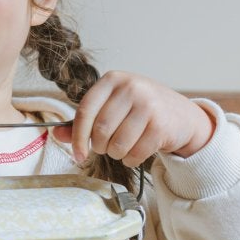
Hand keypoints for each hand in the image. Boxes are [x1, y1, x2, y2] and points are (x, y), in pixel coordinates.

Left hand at [52, 72, 214, 166]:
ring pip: (117, 145)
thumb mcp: (113, 106)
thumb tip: (56, 134)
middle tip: (107, 147)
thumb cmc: (142, 110)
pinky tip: (137, 151)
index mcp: (113, 80)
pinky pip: (134, 154)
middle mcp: (131, 88)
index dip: (77, 137)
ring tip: (124, 147)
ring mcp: (148, 106)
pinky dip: (131, 160)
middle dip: (100, 147)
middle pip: (100, 131)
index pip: (85, 110)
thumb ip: (85, 120)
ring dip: (116, 154)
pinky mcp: (161, 126)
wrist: (182, 116)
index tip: (78, 153)